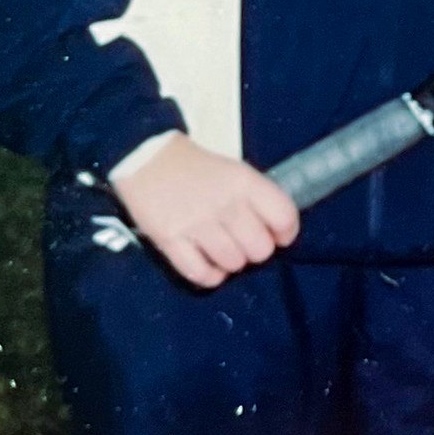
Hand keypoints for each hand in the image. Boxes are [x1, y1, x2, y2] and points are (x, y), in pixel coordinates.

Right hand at [110, 132, 299, 288]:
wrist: (147, 159)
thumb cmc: (197, 167)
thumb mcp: (234, 172)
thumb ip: (256, 199)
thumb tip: (276, 231)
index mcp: (244, 182)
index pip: (284, 216)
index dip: (286, 232)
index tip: (279, 235)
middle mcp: (225, 204)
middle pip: (260, 249)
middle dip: (256, 250)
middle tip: (244, 241)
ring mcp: (197, 225)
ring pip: (233, 264)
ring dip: (232, 262)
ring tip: (222, 250)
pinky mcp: (170, 242)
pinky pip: (201, 275)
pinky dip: (210, 276)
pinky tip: (207, 264)